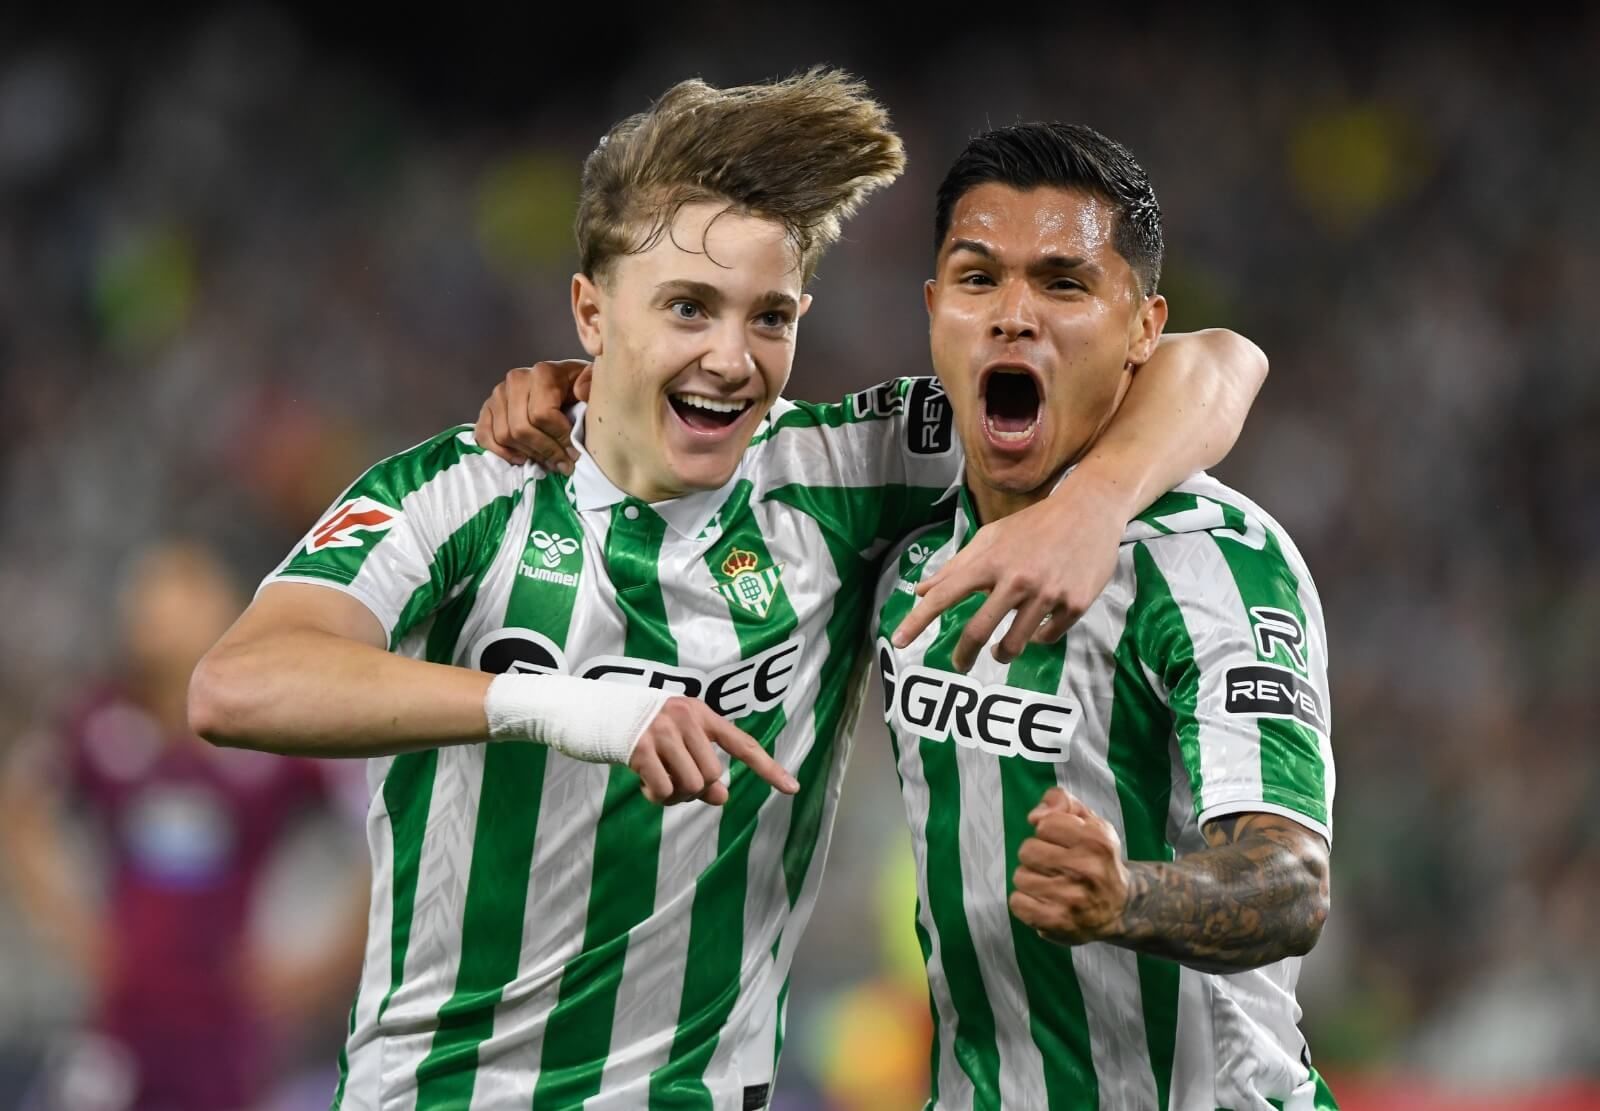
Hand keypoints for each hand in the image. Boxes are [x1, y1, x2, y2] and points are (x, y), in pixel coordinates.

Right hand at [473, 360, 591, 471]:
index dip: (559, 439)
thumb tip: (581, 392)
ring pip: (504, 435)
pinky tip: (522, 458)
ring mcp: (498, 394)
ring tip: (548, 462)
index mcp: (543, 372)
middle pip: (522, 428)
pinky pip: (484, 435)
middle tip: (563, 465)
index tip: (575, 453)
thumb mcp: (594, 383)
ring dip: (528, 454)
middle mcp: (516, 379)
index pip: (542, 414)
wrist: (564, 382)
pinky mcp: (488, 408)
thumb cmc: (580, 387)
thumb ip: (591, 384)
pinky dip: (501, 452)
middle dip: (545, 451)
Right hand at [630, 696, 798, 805]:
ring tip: (659, 782)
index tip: (792, 788)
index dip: (768, 768)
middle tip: (674, 779)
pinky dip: (657, 797)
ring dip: (676, 794)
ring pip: (691, 785)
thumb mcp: (678, 740)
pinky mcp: (639, 749)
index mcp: (701, 713)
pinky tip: (644, 784)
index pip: (742, 744)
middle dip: (696, 788)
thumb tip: (721, 798)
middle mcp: (685, 719)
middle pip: (713, 775)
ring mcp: (662, 732)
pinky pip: (663, 790)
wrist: (597, 712)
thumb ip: (701, 766)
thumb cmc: (644, 729)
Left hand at [891, 474, 1130, 671]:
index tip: (898, 641)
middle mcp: (1015, 579)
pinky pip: (1048, 637)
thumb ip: (956, 566)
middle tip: (959, 665)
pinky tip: (1037, 629)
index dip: (918, 620)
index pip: (946, 595)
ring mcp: (1046, 594)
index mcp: (990, 561)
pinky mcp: (1074, 604)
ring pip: (1015, 644)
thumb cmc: (1033, 525)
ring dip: (1003, 653)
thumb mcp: (991, 538)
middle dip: (964, 655)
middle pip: (979, 631)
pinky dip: (1038, 638)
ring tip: (1001, 651)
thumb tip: (922, 591)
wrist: (1088, 512)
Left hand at [1008, 787, 1130, 945]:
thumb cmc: (1098, 858)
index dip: (1048, 832)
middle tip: (1055, 866)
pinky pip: (1018, 903)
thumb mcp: (1089, 821)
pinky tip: (1043, 901)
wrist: (1121, 907)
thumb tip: (1035, 816)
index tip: (1063, 843)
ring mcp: (1073, 899)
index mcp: (1096, 840)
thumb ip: (1061, 801)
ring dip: (1031, 879)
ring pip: (1020, 876)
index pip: (1043, 824)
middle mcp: (1087, 869)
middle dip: (1037, 856)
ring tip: (1051, 884)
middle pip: (1027, 850)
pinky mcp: (1059, 923)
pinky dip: (1025, 902)